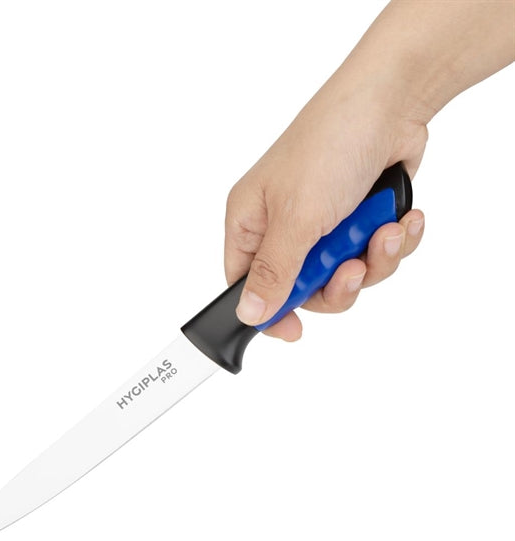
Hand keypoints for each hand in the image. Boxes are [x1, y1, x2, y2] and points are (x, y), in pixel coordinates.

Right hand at [224, 73, 426, 340]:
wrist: (390, 101)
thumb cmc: (328, 144)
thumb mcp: (295, 218)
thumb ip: (273, 272)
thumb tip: (249, 315)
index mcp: (251, 223)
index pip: (247, 286)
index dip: (271, 312)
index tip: (296, 330)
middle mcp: (284, 227)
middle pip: (304, 289)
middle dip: (338, 284)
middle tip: (352, 266)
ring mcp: (323, 224)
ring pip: (345, 276)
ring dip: (373, 260)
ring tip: (385, 232)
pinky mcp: (358, 220)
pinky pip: (374, 255)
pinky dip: (393, 243)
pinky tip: (402, 220)